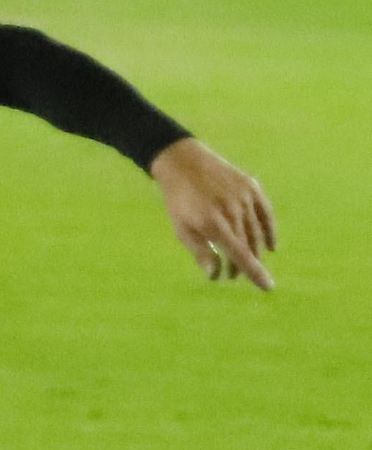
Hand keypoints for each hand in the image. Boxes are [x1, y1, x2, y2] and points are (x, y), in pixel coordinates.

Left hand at [149, 137, 276, 289]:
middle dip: (243, 265)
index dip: (255, 273)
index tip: (268, 287)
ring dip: (253, 251)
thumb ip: (201, 252)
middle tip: (234, 276)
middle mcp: (232, 211)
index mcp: (214, 223)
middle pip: (247, 246)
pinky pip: (265, 213)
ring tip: (245, 264)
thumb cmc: (179, 200)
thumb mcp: (182, 228)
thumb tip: (216, 276)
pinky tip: (270, 247)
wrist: (182, 162)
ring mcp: (244, 197)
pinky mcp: (251, 186)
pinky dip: (269, 231)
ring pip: (256, 232)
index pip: (241, 255)